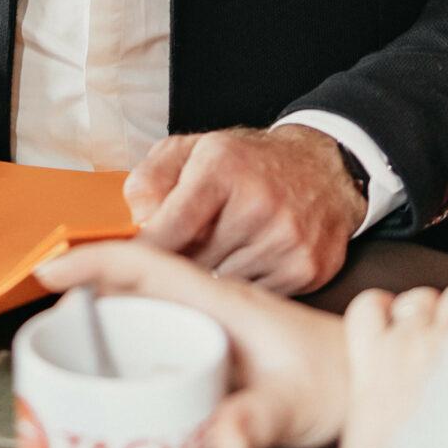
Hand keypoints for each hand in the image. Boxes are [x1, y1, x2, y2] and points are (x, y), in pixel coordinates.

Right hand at [37, 241, 346, 447]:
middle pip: (131, 287)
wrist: (367, 371)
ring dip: (104, 325)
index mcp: (219, 300)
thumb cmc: (335, 377)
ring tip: (72, 360)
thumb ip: (254, 422)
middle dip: (83, 301)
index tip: (50, 271)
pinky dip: (130, 347)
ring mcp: (209, 322)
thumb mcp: (293, 405)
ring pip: (142, 310)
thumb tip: (216, 441)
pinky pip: (159, 334)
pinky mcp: (212, 344)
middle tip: (49, 336)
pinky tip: (120, 383)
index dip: (93, 261)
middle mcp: (208, 304)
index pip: (145, 263)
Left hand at [125, 126, 365, 293]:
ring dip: (212, 278)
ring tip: (218, 253)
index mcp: (223, 169)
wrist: (325, 167)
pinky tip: (247, 262)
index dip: (145, 253)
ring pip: (222, 285)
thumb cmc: (250, 163)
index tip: (123, 270)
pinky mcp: (306, 268)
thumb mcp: (193, 150)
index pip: (172, 226)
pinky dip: (244, 288)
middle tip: (178, 255)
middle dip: (179, 263)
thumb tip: (137, 221)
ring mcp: (286, 239)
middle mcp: (258, 204)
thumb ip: (152, 177)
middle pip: (194, 263)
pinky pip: (255, 297)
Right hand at [337, 284, 447, 447]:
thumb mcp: (365, 434)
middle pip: (417, 300)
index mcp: (372, 363)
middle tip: (438, 338)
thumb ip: (370, 400)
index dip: (382, 311)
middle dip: (429, 313)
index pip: (369, 308)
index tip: (391, 321)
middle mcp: (410, 343)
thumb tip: (373, 419)